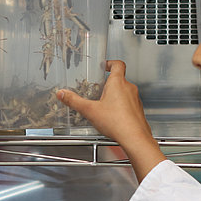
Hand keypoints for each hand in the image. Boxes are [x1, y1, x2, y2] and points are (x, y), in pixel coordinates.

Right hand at [57, 60, 164, 180]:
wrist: (134, 137)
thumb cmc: (117, 122)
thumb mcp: (90, 110)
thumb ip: (74, 101)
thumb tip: (63, 94)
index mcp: (118, 83)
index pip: (117, 64)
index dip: (110, 63)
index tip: (104, 66)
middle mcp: (129, 88)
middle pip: (119, 79)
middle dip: (108, 84)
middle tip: (98, 89)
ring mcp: (135, 99)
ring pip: (125, 92)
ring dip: (115, 96)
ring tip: (104, 105)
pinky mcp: (138, 110)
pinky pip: (129, 104)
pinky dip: (121, 107)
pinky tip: (113, 117)